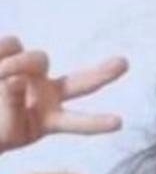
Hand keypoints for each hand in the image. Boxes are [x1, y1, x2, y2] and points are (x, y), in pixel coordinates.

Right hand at [0, 37, 126, 152]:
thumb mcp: (5, 128)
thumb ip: (12, 106)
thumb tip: (16, 79)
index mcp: (49, 118)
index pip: (76, 122)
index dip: (96, 122)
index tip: (120, 123)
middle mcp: (47, 93)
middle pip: (81, 82)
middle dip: (103, 74)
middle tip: (125, 64)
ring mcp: (33, 73)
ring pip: (37, 58)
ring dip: (19, 64)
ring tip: (1, 74)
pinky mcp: (13, 52)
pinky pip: (11, 45)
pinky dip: (0, 53)